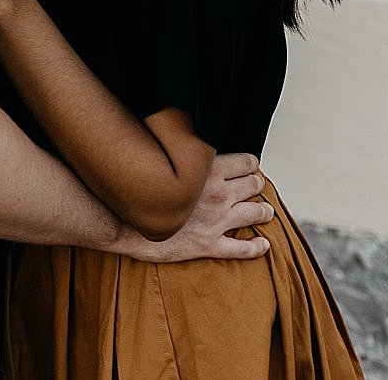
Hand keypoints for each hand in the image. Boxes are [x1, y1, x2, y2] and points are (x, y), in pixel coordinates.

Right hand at [114, 152, 273, 261]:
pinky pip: (243, 249)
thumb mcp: (164, 158)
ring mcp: (216, 221)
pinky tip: (263, 245)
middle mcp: (218, 194)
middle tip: (255, 185)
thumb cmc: (139, 186)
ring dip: (264, 211)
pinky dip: (257, 247)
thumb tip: (194, 139)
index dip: (250, 163)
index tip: (248, 166)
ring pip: (256, 213)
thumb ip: (186, 151)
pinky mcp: (209, 245)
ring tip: (266, 211)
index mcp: (209, 171)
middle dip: (257, 183)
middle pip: (255, 185)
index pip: (248, 162)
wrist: (122, 222)